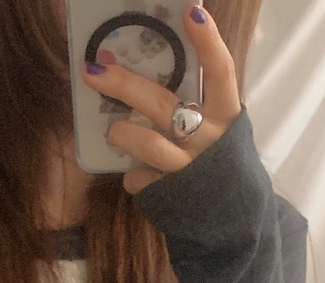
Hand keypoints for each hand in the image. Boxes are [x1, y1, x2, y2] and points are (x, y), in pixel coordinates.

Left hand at [80, 4, 241, 195]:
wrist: (231, 220)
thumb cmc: (217, 159)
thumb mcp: (216, 126)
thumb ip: (194, 100)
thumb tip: (148, 63)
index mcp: (225, 114)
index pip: (221, 72)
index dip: (208, 42)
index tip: (191, 11)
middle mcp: (210, 140)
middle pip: (163, 104)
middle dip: (124, 85)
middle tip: (93, 70)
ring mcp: (190, 169)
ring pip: (149, 145)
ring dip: (123, 134)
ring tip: (113, 131)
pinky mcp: (171, 195)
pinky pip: (140, 179)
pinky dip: (133, 176)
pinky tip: (136, 174)